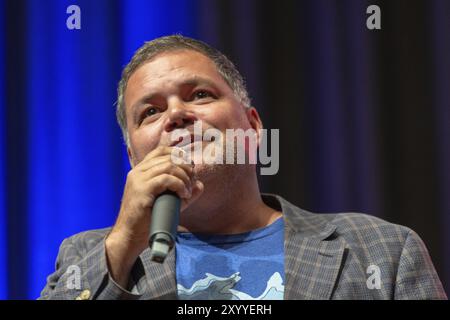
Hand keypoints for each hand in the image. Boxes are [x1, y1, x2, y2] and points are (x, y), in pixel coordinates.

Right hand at [105, 146, 203, 286]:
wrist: (129, 236)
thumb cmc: (147, 221)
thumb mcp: (168, 203)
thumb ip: (183, 193)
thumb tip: (200, 185)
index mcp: (140, 171)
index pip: (161, 151)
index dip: (179, 155)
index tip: (190, 168)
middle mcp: (137, 172)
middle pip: (168, 157)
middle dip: (186, 167)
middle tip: (193, 181)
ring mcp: (138, 180)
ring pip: (169, 166)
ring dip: (184, 177)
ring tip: (188, 190)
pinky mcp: (141, 190)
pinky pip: (166, 179)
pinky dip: (179, 185)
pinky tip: (184, 194)